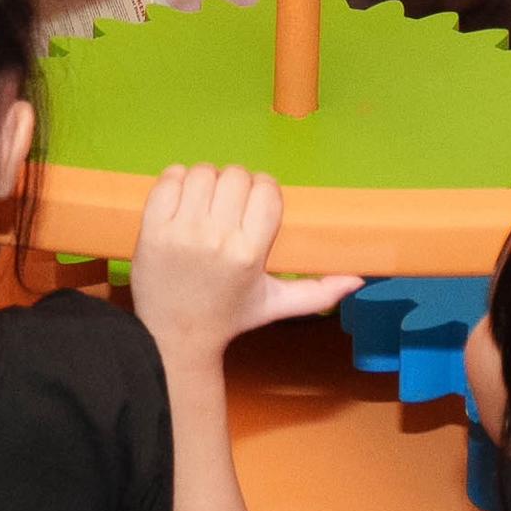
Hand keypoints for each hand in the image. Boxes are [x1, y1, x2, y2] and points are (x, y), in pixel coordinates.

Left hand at [127, 164, 359, 356]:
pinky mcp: (152, 228)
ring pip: (204, 172)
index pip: (266, 190)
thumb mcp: (274, 306)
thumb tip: (358, 281)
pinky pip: (169, 178)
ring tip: (206, 203)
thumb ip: (318, 293)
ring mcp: (181, 232)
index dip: (264, 191)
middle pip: (236, 176)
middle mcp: (217, 239)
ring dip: (207, 181)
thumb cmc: (227, 317)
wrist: (174, 337)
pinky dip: (177, 180)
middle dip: (237, 186)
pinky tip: (183, 198)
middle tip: (230, 206)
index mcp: (249, 254)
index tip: (256, 206)